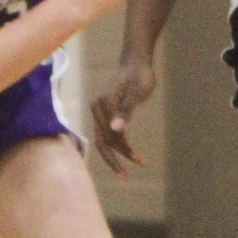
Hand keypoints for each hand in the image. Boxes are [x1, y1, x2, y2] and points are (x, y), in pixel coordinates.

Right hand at [91, 63, 155, 177]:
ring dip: (118, 152)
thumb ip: (127, 110)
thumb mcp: (138, 92)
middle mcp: (97, 108)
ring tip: (138, 161)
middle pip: (102, 140)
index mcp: (104, 104)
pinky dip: (116, 143)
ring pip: (104, 138)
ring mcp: (99, 110)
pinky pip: (106, 132)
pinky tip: (127, 152)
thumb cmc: (140, 75)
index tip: (140, 161)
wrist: (136, 61)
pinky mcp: (103, 111)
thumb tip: (117, 130)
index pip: (111, 135)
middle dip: (114, 159)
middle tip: (126, 177)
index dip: (123, 151)